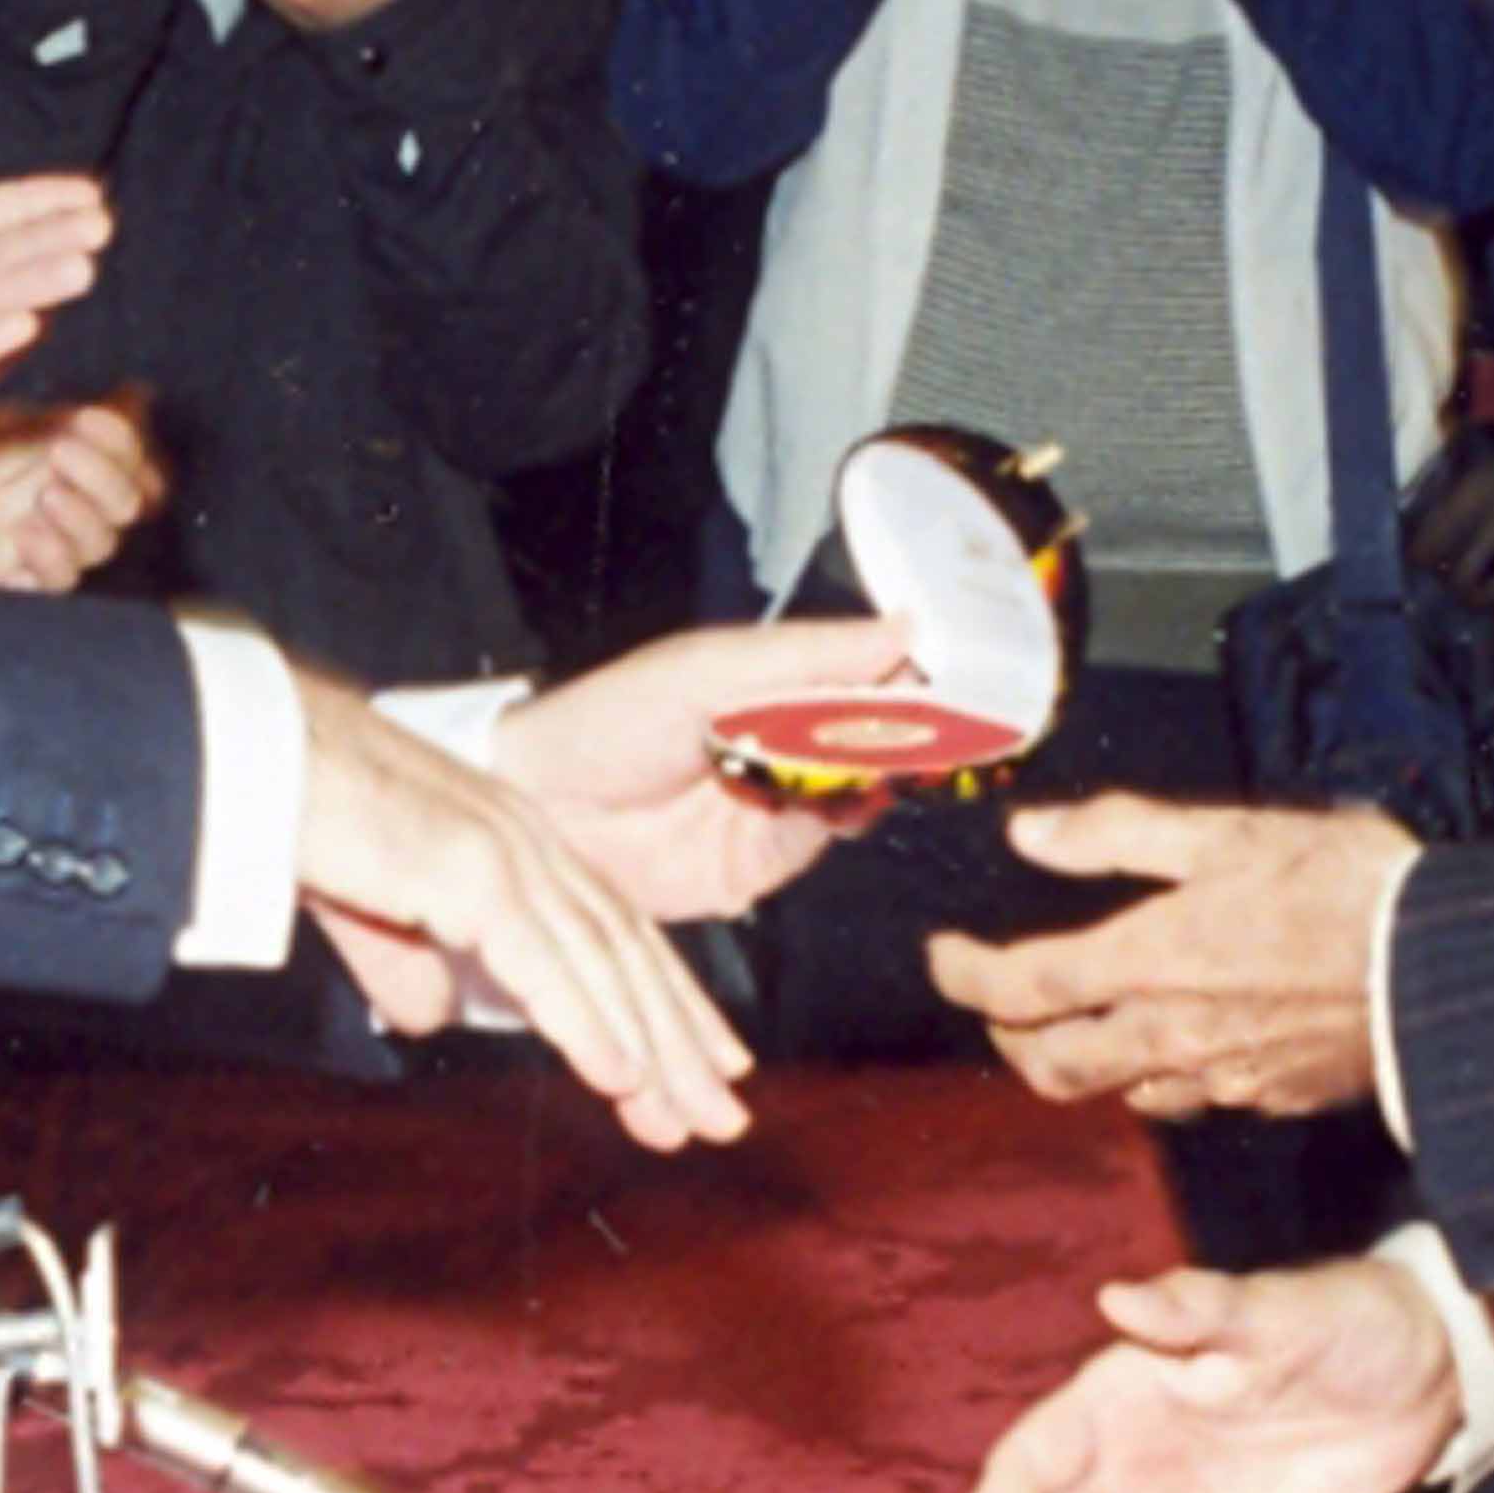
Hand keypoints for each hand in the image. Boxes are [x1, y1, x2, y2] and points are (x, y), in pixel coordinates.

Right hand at [291, 675, 757, 1147]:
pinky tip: (621, 1074)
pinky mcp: (464, 871)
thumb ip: (406, 956)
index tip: (708, 1062)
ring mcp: (500, 853)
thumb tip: (430, 1018)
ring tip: (689, 1116)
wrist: (247, 754)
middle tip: (723, 1117)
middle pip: (624, 948)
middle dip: (679, 1037)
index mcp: (514, 839)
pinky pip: (540, 961)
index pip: (612, 925)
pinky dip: (586, 1023)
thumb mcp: (368, 903)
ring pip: (598, 962)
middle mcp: (526, 841)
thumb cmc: (298, 812)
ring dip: (650, 1047)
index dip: (665, 997)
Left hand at [487, 614, 917, 923]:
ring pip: (854, 790)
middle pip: (868, 738)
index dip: (909, 676)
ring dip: (880, 775)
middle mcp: (778, 744)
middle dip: (911, 731)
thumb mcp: (711, 668)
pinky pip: (816, 842)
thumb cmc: (610, 718)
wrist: (535, 810)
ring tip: (900, 758)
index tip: (959, 672)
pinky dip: (841, 821)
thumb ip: (808, 654)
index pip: (859, 675)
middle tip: (951, 723)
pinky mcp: (755, 866)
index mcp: (767, 686)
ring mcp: (771, 806)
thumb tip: (905, 626)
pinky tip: (855, 802)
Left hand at [925, 795, 1416, 1118]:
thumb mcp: (1224, 832)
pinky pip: (1185, 1100)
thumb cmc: (1340, 884)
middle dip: (1009, 1038)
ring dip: (1079, 1062)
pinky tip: (1171, 1041)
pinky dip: (1154, 1074)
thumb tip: (1030, 835)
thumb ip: (1118, 835)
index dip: (964, 976)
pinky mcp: (1265, 1099)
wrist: (1442, 970)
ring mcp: (1217, 1078)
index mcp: (1146, 960)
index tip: (944, 954)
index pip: (1019, 988)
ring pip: (1115, 1093)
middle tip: (1002, 1001)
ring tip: (1079, 1021)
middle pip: (1051, 1066)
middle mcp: (1168, 1034)